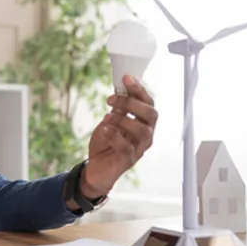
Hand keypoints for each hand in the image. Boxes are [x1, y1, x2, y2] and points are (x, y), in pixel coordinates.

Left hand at [82, 74, 157, 197]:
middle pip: (150, 114)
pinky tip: (104, 130)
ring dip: (122, 119)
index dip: (139, 89)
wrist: (96, 167)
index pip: (148, 103)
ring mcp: (139, 148)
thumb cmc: (106, 142)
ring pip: (142, 130)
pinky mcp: (129, 160)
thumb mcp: (110, 120)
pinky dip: (114, 136)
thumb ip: (118, 108)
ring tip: (106, 118)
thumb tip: (120, 89)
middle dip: (131, 103)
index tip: (126, 78)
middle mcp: (146, 134)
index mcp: (143, 122)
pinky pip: (127, 147)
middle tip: (111, 99)